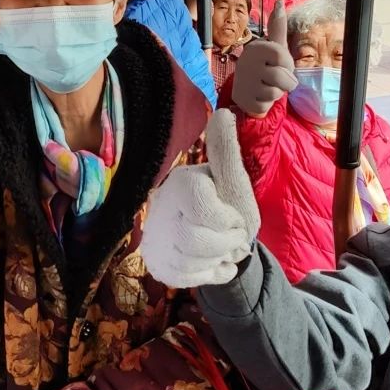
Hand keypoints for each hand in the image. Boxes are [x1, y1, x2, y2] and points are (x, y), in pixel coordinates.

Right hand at [141, 109, 259, 287]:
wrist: (226, 242)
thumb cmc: (232, 206)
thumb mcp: (234, 179)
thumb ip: (226, 151)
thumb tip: (223, 112)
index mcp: (181, 183)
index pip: (201, 210)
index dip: (226, 222)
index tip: (235, 219)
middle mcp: (160, 207)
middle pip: (194, 239)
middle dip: (225, 244)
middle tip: (232, 238)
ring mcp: (155, 235)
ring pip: (188, 261)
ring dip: (216, 260)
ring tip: (222, 249)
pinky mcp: (156, 261)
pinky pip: (182, 277)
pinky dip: (207, 275)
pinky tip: (214, 265)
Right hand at [231, 0, 297, 117]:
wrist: (244, 90)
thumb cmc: (263, 66)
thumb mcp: (272, 47)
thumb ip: (277, 27)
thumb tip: (280, 3)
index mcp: (256, 48)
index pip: (283, 56)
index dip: (287, 64)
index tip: (280, 65)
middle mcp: (248, 63)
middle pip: (283, 76)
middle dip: (285, 82)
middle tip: (274, 78)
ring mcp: (245, 83)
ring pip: (276, 92)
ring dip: (276, 93)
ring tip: (267, 87)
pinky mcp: (245, 100)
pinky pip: (267, 105)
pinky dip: (266, 104)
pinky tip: (259, 97)